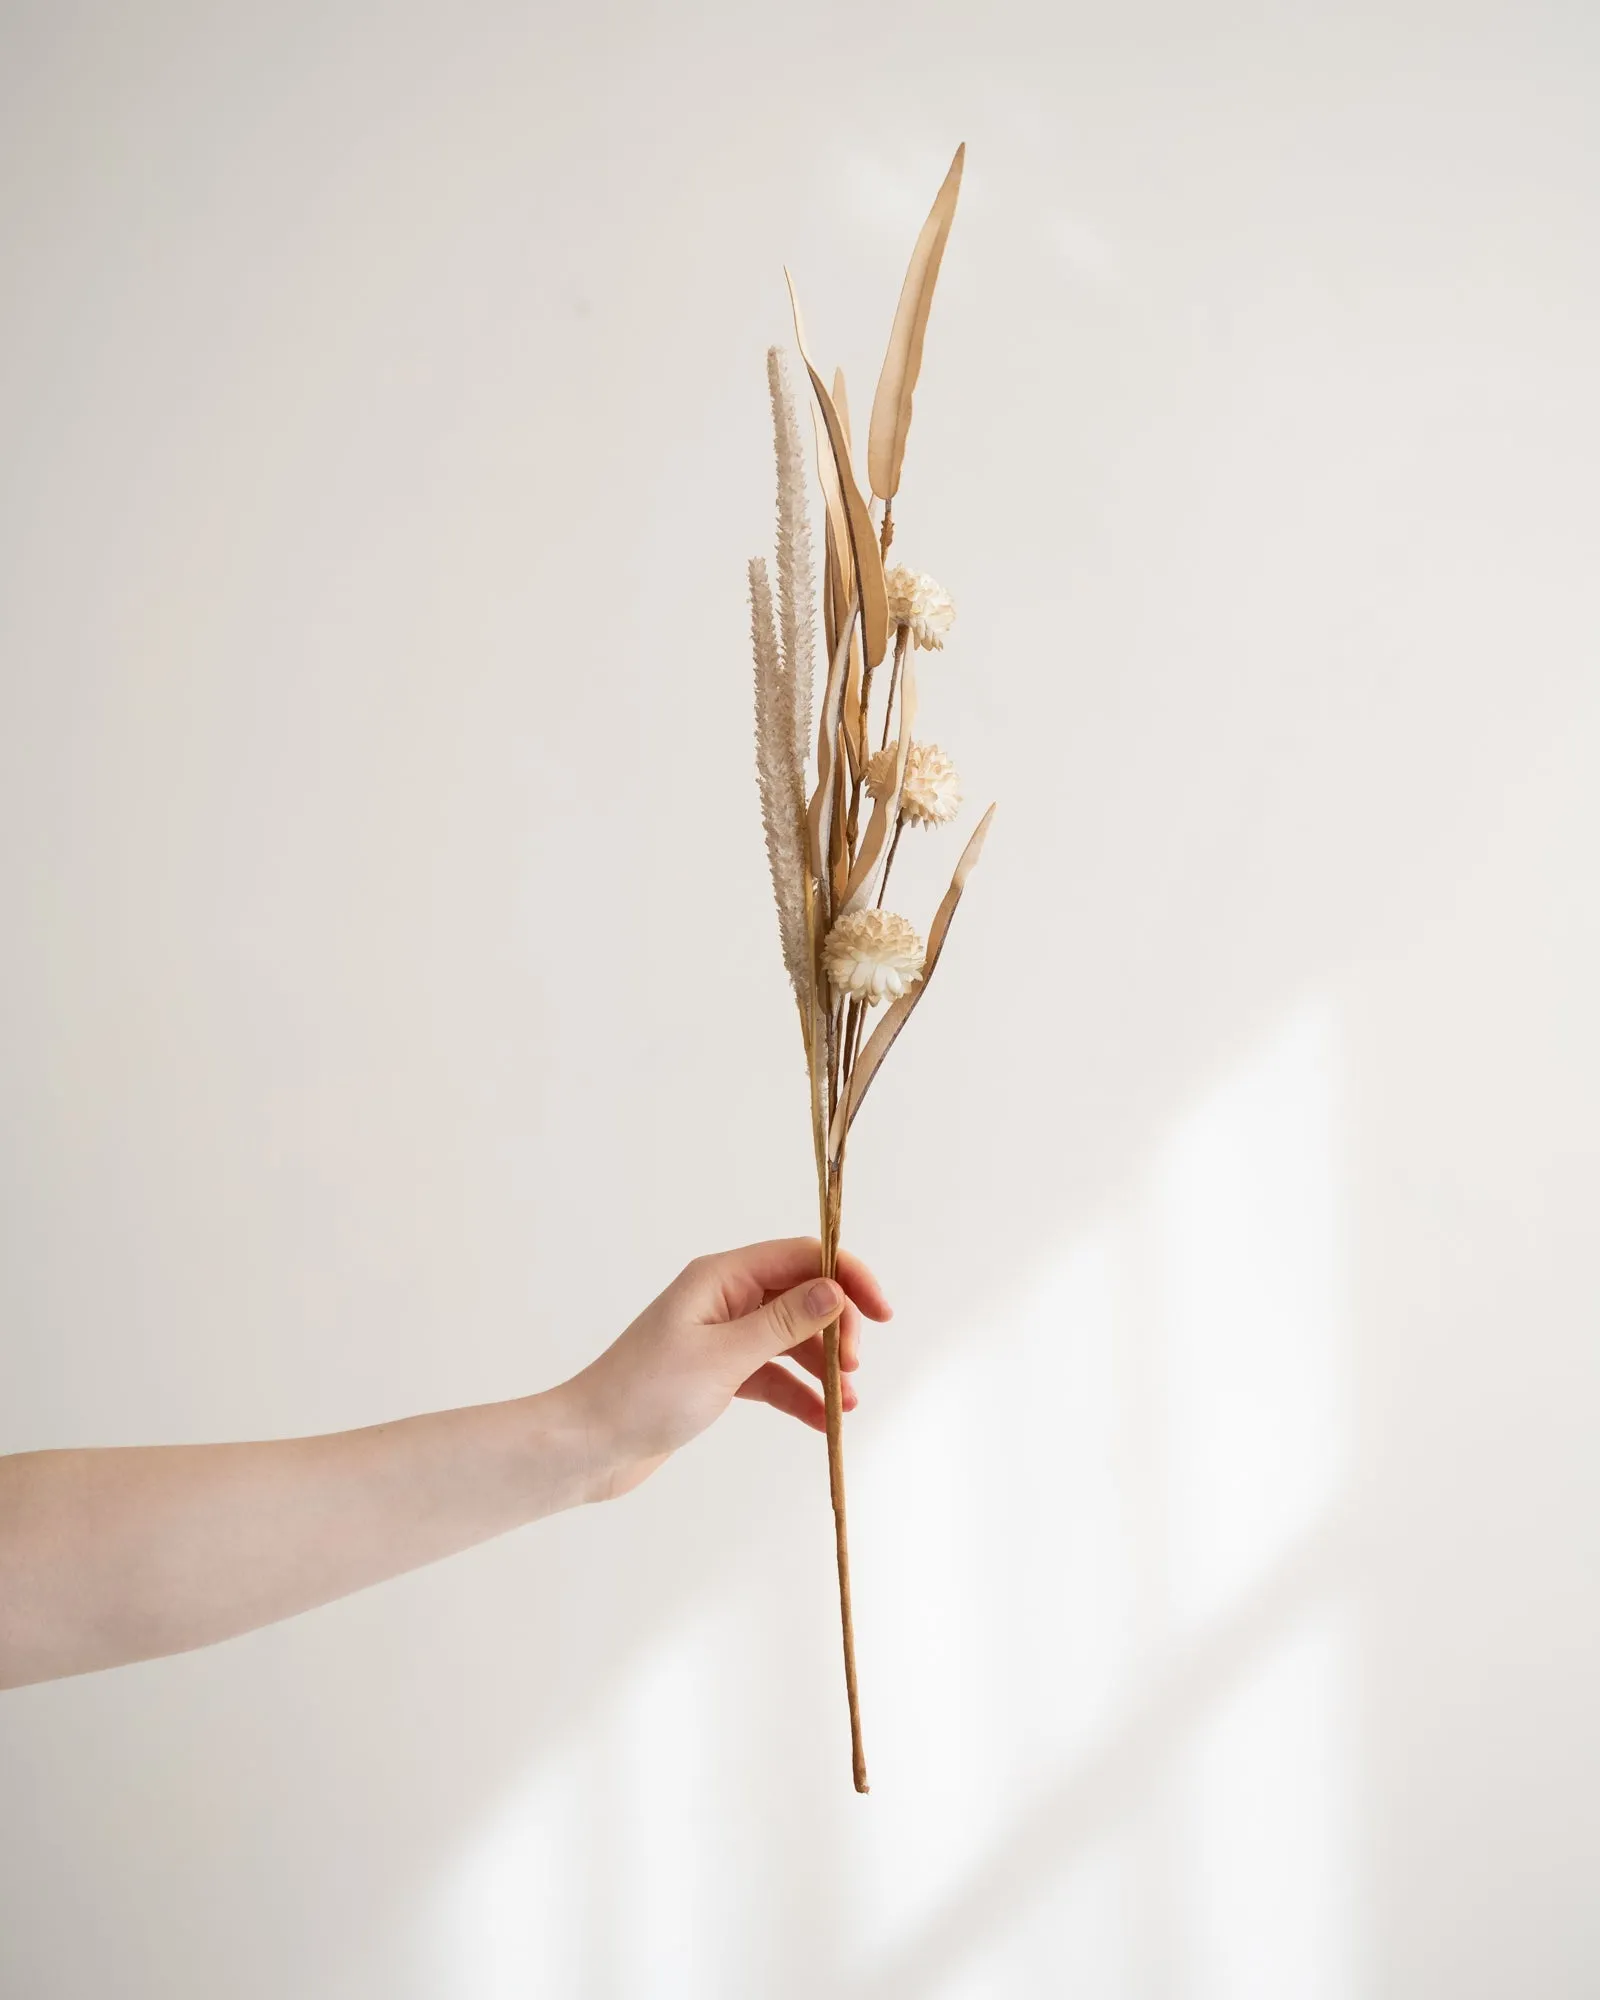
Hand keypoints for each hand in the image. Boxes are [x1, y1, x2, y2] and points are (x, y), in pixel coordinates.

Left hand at [559, 1238, 892, 1499]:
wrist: (589, 1446)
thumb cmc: (644, 1394)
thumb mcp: (723, 1357)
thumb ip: (783, 1323)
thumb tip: (834, 1289)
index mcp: (720, 1277)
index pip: (800, 1257)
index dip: (847, 1276)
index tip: (881, 1313)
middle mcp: (723, 1299)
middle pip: (801, 1297)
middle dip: (837, 1328)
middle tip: (854, 1368)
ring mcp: (721, 1338)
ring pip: (790, 1339)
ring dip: (823, 1366)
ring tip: (846, 1403)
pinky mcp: (717, 1375)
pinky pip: (772, 1375)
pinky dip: (799, 1394)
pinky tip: (823, 1420)